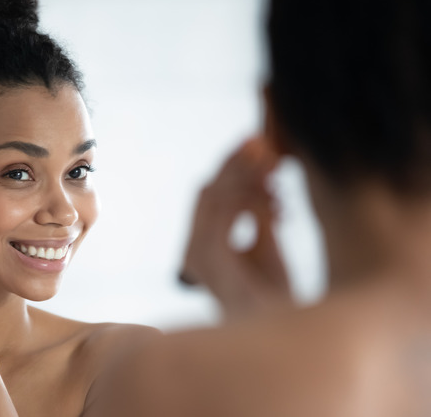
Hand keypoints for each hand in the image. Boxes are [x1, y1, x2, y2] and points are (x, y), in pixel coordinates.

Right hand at [181, 136, 293, 319]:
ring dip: (249, 178)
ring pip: (214, 192)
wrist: (282, 333)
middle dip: (240, 163)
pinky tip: (278, 209)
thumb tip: (262, 176)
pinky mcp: (211, 257)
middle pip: (209, 186)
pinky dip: (252, 200)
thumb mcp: (267, 244)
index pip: (210, 191)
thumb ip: (258, 213)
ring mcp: (198, 253)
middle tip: (269, 148)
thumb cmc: (275, 296)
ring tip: (280, 180)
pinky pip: (225, 210)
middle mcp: (194, 247)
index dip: (233, 164)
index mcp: (203, 243)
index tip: (261, 144)